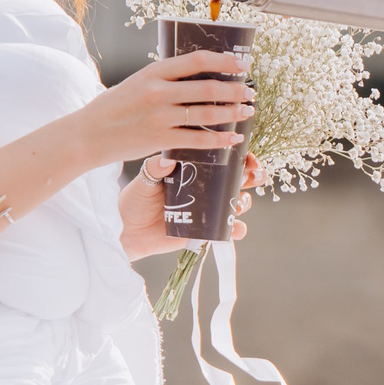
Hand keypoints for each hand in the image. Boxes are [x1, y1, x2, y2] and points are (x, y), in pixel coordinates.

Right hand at [78, 51, 254, 166]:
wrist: (89, 134)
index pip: (197, 60)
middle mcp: (158, 92)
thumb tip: (200, 74)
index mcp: (154, 72)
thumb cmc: (115, 107)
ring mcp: (160, 117)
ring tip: (247, 112)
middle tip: (251, 93)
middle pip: (208, 88)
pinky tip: (233, 138)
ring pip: (207, 113)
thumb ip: (165, 78)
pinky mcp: (160, 140)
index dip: (225, 61)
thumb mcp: (138, 82)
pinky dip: (220, 139)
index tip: (243, 65)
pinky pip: (198, 139)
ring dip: (233, 113)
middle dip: (235, 91)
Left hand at [120, 152, 262, 259]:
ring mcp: (208, 209)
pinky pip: (228, 230)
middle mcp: (205, 187)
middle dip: (253, 175)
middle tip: (255, 175)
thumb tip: (167, 160)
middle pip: (238, 178)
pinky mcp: (206, 230)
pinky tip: (236, 229)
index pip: (222, 157)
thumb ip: (154, 169)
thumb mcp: (144, 181)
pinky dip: (237, 230)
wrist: (128, 230)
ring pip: (238, 202)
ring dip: (245, 201)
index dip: (239, 154)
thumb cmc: (135, 200)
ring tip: (240, 203)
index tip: (247, 154)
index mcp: (194, 169)